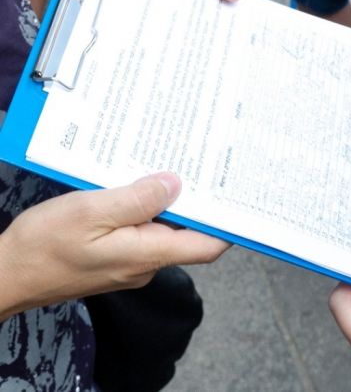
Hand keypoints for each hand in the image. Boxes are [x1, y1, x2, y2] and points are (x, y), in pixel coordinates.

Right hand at [0, 173, 228, 320]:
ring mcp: (130, 261)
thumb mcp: (92, 212)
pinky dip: (145, 208)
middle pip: (187, 233)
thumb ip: (137, 199)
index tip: (238, 197)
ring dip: (168, 201)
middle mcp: (145, 262)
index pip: (206, 246)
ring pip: (162, 228)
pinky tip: (138, 186)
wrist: (6, 275)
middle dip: (196, 201)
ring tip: (172, 168)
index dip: (228, 226)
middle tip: (204, 166)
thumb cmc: (43, 246)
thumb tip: (175, 185)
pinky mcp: (115, 255)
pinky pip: (141, 229)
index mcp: (147, 253)